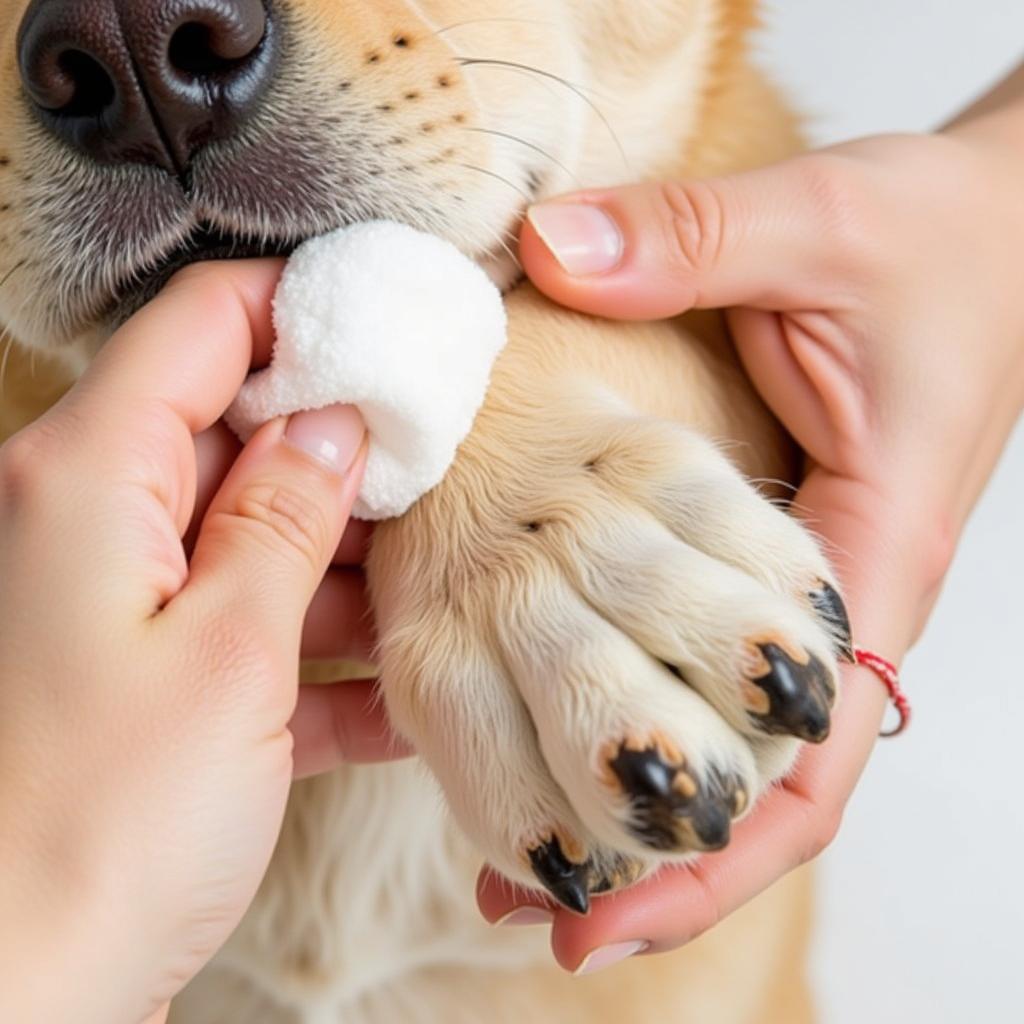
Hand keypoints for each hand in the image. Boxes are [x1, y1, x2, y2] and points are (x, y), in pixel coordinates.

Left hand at [0, 262, 404, 1022]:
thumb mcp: (230, 651)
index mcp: (84, 479)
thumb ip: (286, 516)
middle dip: (342, 447)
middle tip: (443, 466)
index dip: (304, 312)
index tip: (395, 330)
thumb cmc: (99, 829)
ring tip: (444, 582)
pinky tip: (401, 695)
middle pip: (233, 429)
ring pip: (251, 534)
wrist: (17, 1001)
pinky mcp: (148, 678)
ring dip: (345, 564)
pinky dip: (319, 656)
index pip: (203, 325)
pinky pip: (246, 630)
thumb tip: (336, 424)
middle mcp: (87, 523)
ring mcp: (118, 604)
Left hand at [477, 128, 1023, 969]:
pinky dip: (646, 708)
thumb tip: (547, 253)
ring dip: (640, 802)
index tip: (597, 915)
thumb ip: (689, 239)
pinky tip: (558, 718)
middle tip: (527, 912)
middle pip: (763, 783)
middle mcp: (842, 595)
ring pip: (735, 735)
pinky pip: (708, 659)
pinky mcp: (768, 549)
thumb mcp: (818, 222)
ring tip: (519, 859)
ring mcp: (802, 582)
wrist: (999, 227)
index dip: (707, 852)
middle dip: (657, 863)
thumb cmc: (936, 237)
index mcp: (874, 553)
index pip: (806, 752)